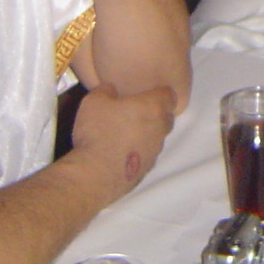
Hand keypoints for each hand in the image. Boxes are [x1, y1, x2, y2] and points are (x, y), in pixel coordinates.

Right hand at [71, 82, 176, 200]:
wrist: (95, 174)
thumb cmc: (98, 132)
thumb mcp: (94, 101)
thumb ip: (106, 89)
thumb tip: (111, 88)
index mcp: (153, 107)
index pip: (170, 94)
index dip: (160, 92)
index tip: (148, 92)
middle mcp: (160, 129)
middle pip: (166, 117)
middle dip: (155, 112)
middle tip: (135, 111)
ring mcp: (155, 151)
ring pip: (158, 137)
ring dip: (147, 133)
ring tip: (126, 133)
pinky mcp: (147, 170)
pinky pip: (147, 154)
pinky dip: (139, 151)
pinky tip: (121, 152)